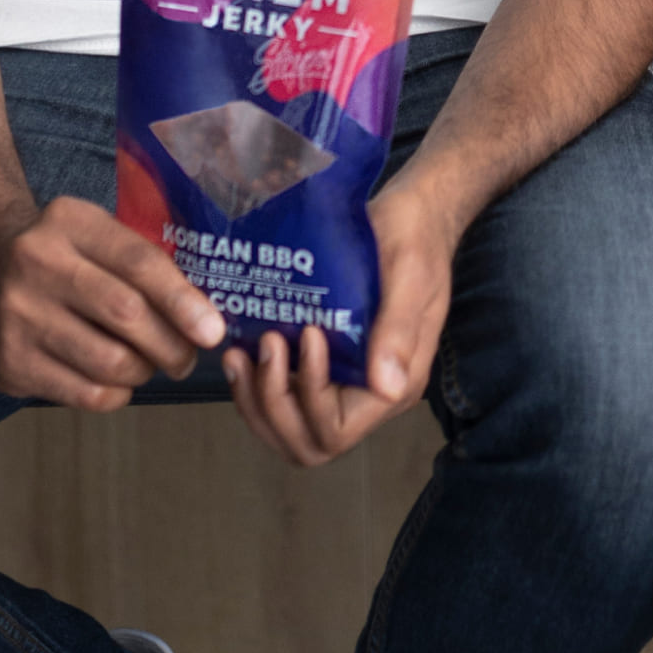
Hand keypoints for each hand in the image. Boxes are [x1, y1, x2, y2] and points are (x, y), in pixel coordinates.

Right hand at [0, 196, 225, 411]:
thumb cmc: (60, 252)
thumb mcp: (94, 231)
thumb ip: (142, 260)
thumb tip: (203, 312)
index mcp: (70, 222)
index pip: (140, 263)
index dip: (183, 301)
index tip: (213, 330)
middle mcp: (37, 264)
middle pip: (127, 314)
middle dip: (171, 344)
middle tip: (188, 357)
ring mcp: (18, 316)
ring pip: (108, 361)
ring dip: (144, 371)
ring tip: (151, 365)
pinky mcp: (7, 362)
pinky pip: (82, 393)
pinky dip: (114, 394)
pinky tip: (119, 382)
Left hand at [223, 176, 459, 467]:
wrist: (414, 210)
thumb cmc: (414, 237)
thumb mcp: (410, 275)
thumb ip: (398, 330)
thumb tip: (388, 388)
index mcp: (396, 383)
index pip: (338, 429)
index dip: (311, 396)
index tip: (307, 336)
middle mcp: (369, 393)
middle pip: (307, 442)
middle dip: (273, 405)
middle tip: (262, 348)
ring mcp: (345, 380)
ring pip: (289, 428)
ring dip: (257, 400)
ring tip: (238, 353)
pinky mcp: (325, 361)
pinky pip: (285, 396)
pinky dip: (255, 385)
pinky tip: (241, 347)